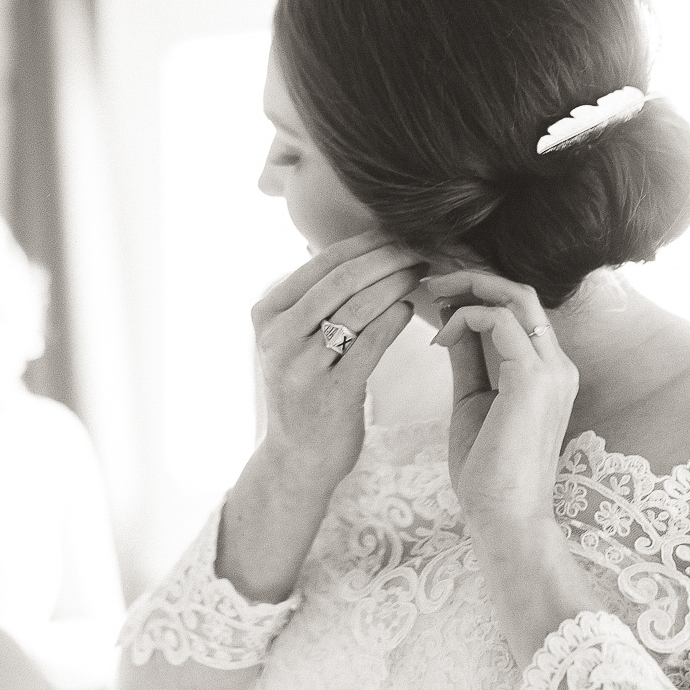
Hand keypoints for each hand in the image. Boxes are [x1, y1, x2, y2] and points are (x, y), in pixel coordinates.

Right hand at [249, 230, 424, 488]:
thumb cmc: (305, 389)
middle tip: (419, 246)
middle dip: (387, 257)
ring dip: (396, 284)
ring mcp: (302, 366)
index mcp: (267, 313)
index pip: (322, 263)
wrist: (296, 459)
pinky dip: (392, 320)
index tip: (398, 231)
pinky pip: (369, 345)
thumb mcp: (292, 340)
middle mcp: (278, 336)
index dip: (365, 243)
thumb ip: (312, 298)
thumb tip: (357, 247)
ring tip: (421, 272)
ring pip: (358, 308)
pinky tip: (409, 309)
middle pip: (342, 280)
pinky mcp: (330, 394)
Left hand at [429, 270, 578, 533]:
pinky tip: (440, 339)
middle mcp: (558, 365)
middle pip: (521, 292)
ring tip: (431, 294)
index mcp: (549, 372)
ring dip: (468, 287)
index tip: (437, 293)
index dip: (479, 291)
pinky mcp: (533, 378)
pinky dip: (464, 317)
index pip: (520, 309)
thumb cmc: (488, 472)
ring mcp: (552, 370)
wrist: (505, 520)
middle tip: (430, 279)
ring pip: (515, 295)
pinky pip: (499, 320)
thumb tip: (450, 319)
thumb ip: (468, 358)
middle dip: (472, 276)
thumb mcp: (472, 400)